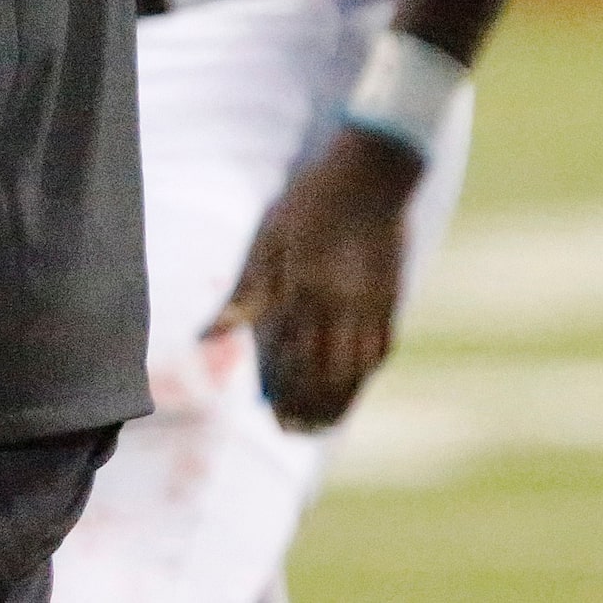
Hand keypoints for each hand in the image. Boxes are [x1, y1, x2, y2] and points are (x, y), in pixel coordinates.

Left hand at [207, 126, 425, 430]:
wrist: (373, 174)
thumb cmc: (310, 203)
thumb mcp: (269, 239)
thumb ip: (246, 293)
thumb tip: (209, 334)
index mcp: (304, 289)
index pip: (292, 357)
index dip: (283, 390)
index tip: (272, 413)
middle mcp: (341, 305)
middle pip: (326, 373)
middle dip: (309, 405)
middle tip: (292, 428)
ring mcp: (373, 305)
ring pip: (358, 370)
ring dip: (340, 401)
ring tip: (320, 423)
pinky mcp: (393, 300)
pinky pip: (381, 350)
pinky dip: (365, 376)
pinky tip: (353, 387)